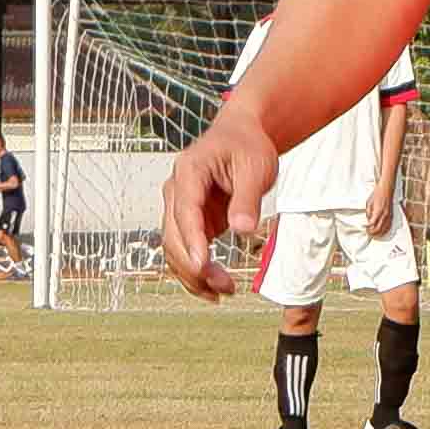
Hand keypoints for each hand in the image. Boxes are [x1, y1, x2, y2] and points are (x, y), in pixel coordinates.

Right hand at [156, 119, 276, 299]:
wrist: (240, 136)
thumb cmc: (247, 146)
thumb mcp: (256, 167)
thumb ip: (247, 199)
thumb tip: (243, 231)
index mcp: (189, 171)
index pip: (184, 210)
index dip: (191, 240)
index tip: (201, 265)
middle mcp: (175, 190)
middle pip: (173, 235)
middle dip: (195, 265)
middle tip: (225, 287)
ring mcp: (178, 207)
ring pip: (173, 249)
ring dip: (193, 275)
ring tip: (224, 292)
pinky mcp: (188, 222)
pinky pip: (183, 251)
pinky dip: (194, 272)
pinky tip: (212, 289)